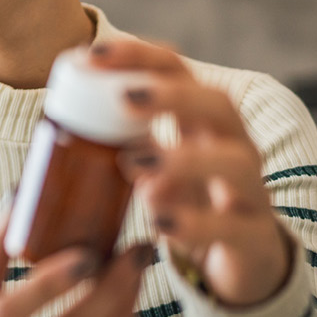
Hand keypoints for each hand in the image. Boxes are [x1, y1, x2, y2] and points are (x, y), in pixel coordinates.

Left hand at [90, 39, 292, 306]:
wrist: (244, 261)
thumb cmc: (189, 201)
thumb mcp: (153, 169)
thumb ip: (120, 147)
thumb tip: (61, 126)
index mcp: (200, 122)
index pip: (177, 72)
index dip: (139, 57)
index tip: (92, 55)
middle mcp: (232, 146)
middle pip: (218, 104)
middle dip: (173, 95)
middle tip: (124, 97)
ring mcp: (250, 191)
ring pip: (235, 163)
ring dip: (184, 159)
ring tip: (135, 164)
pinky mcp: (254, 237)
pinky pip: (233, 227)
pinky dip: (195, 224)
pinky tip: (159, 223)